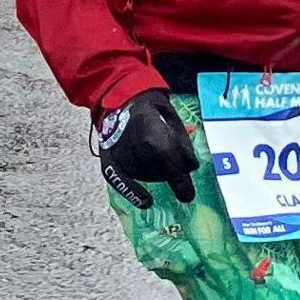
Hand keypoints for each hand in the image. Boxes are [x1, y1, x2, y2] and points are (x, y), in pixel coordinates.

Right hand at [96, 88, 197, 208]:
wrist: (122, 97)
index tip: (188, 196)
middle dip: (171, 176)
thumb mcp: (174, 120)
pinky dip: (132, 192)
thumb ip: (183, 144)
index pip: (171, 165)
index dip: (181, 182)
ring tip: (158, 164)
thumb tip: (190, 167)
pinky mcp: (108, 160)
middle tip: (178, 177)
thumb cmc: (152, 108)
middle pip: (158, 172)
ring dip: (155, 175)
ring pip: (143, 176)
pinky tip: (146, 202)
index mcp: (153, 136)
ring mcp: (119, 154)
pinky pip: (119, 181)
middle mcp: (134, 147)